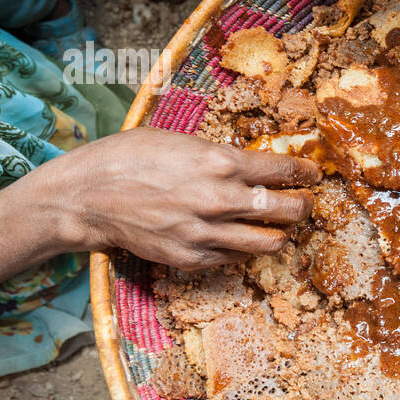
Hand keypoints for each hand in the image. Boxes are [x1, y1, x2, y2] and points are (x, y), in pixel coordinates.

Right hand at [41, 128, 318, 268]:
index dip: (306, 174)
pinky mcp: (192, 258)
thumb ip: (220, 155)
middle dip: (303, 206)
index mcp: (219, 163)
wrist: (86, 198)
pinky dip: (245, 248)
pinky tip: (239, 237)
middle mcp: (219, 200)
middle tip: (304, 202)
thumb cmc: (128, 159)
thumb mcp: (180, 141)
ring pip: (270, 242)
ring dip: (281, 233)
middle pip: (287, 210)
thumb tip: (253, 164)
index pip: (283, 171)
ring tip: (279, 226)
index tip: (313, 174)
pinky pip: (236, 258)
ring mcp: (207, 233)